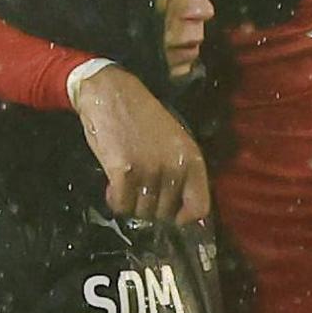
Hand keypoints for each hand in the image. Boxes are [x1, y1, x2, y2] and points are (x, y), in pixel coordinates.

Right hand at [72, 66, 210, 224]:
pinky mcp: (124, 172)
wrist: (111, 94)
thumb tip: (180, 208)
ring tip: (125, 186)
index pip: (200, 207)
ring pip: (143, 212)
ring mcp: (149, 170)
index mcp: (192, 158)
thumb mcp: (174, 140)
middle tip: (139, 193)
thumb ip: (181, 170)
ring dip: (131, 205)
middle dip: (151, 209)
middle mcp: (175, 167)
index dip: (184, 218)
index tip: (171, 216)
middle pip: (166, 214)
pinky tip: (112, 186)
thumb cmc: (142, 116)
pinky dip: (115, 201)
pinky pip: (122, 205)